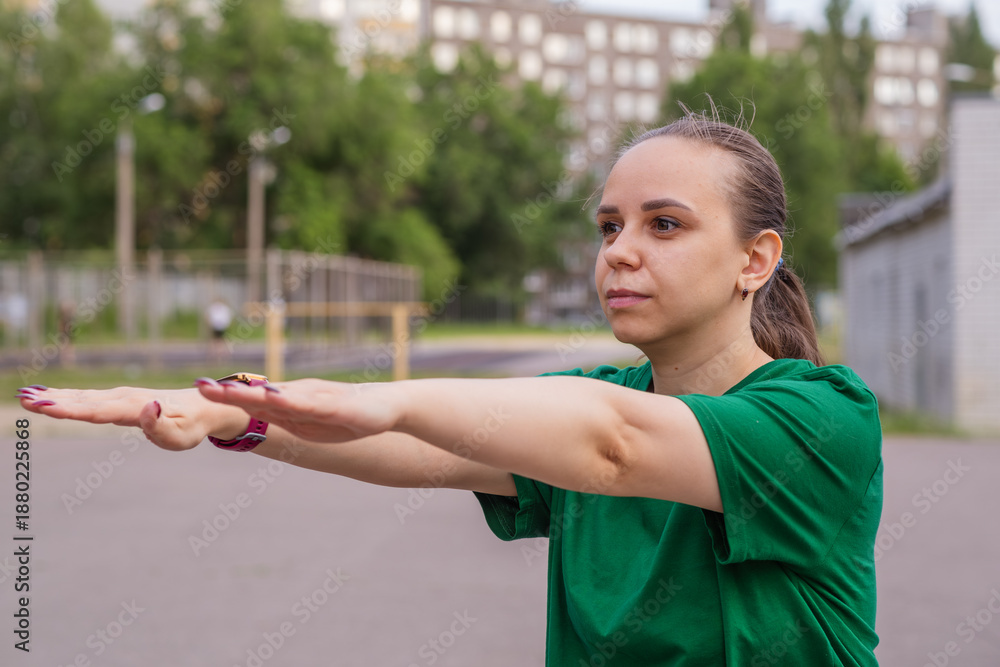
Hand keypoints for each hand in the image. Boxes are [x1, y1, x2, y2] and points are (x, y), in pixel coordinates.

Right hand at [16, 385, 235, 450]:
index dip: (71, 409)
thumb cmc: (191, 426)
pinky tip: (47, 395)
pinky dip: (65, 395)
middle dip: (54, 401)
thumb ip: (160, 426)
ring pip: (82, 396)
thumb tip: (147, 408)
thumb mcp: (181, 434)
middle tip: (23, 398)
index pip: (98, 412)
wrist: (202, 407)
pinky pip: (87, 397)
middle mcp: (124, 398)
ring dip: (54, 396)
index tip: (46, 406)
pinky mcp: (118, 399)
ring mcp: (120, 396)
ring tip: (26, 395)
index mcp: (135, 408)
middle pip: (84, 401)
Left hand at [194, 378, 399, 443]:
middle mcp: (300, 397)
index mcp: (292, 404)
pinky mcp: (336, 407)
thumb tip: (256, 410)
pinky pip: (310, 405)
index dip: (226, 395)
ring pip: (279, 398)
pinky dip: (291, 401)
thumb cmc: (348, 414)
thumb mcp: (310, 420)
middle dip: (230, 393)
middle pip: (260, 394)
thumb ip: (284, 415)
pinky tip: (275, 398)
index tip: (199, 388)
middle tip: (200, 386)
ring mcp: (317, 400)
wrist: (387, 406)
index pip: (254, 399)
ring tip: (229, 392)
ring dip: (253, 394)